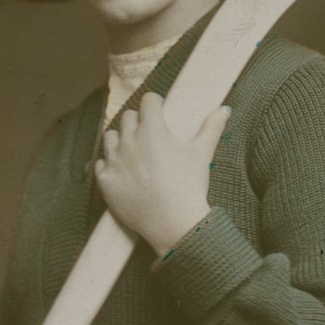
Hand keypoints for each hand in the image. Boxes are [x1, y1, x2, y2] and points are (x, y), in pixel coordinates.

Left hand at [94, 92, 230, 255]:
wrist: (172, 222)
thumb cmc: (189, 186)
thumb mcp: (203, 153)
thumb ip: (212, 127)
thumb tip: (224, 109)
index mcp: (153, 129)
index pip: (149, 101)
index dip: (156, 105)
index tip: (160, 112)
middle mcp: (129, 140)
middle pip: (128, 117)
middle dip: (138, 122)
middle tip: (149, 135)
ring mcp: (115, 160)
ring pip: (110, 137)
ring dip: (120, 139)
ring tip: (133, 152)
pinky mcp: (105, 180)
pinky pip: (100, 163)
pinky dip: (110, 165)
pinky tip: (122, 172)